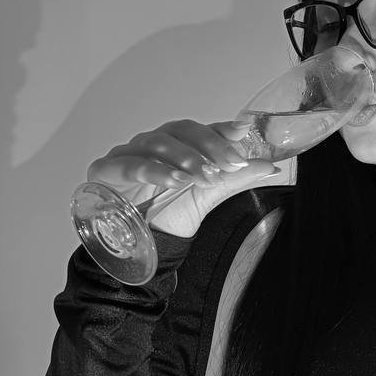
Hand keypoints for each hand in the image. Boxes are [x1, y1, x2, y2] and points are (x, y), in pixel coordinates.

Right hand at [86, 119, 281, 237]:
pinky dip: (155, 170)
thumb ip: (235, 179)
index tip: (243, 130)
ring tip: (207, 176)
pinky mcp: (104, 169)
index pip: (200, 130)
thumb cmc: (168, 215)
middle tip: (231, 164)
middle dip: (209, 145)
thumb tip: (270, 166)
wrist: (140, 247)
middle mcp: (152, 143)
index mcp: (177, 145)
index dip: (221, 129)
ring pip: (158, 143)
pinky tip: (175, 180)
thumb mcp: (207, 195)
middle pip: (180, 131)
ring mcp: (127, 153)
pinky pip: (130, 164)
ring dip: (186, 158)